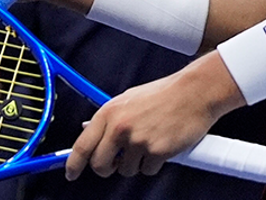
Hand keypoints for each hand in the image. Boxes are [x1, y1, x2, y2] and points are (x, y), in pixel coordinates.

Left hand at [65, 54, 242, 179]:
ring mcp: (138, 140)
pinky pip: (148, 170)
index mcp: (109, 112)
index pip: (83, 145)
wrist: (193, 92)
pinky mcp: (157, 152)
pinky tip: (161, 145)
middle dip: (107, 168)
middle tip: (116, 162)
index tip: (71, 173)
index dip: (74, 163)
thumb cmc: (163, 94)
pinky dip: (154, 163)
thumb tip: (88, 130)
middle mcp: (120, 127)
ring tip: (148, 142)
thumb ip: (109, 118)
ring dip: (135, 163)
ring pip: (126, 170)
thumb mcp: (128, 99)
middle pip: (100, 165)